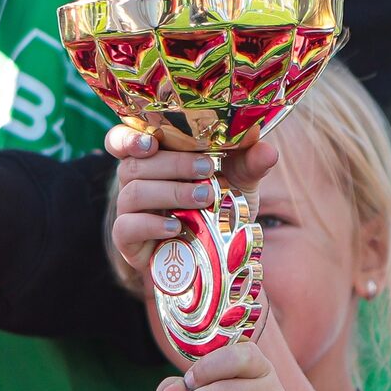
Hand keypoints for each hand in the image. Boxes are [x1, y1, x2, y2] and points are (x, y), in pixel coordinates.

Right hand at [106, 124, 278, 275]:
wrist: (222, 252)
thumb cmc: (222, 206)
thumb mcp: (240, 181)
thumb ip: (250, 162)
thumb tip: (268, 150)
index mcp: (152, 159)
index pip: (122, 141)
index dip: (128, 138)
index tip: (151, 141)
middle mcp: (134, 182)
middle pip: (134, 164)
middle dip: (173, 164)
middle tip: (208, 169)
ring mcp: (128, 212)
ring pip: (133, 193)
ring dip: (170, 192)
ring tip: (204, 198)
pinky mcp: (128, 241)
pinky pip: (126, 227)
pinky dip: (150, 224)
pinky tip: (176, 227)